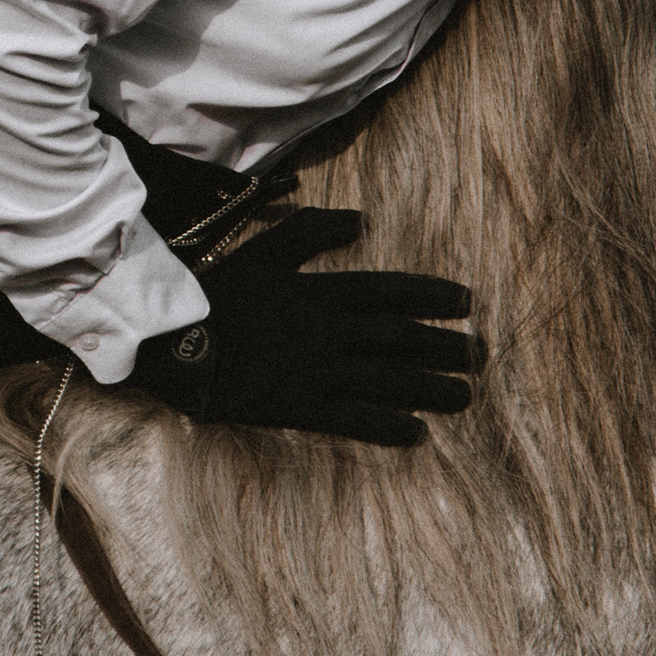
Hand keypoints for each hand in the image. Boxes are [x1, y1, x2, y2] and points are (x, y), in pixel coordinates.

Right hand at [131, 206, 477, 447]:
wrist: (174, 341)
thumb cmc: (221, 291)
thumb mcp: (268, 248)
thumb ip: (317, 230)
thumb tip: (365, 221)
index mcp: (323, 291)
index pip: (392, 292)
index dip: (434, 296)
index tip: (468, 303)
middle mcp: (328, 332)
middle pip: (401, 338)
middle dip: (445, 346)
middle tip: (480, 355)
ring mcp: (315, 372)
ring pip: (387, 381)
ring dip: (431, 388)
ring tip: (465, 396)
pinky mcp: (298, 408)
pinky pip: (353, 419)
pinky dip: (388, 426)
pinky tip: (418, 434)